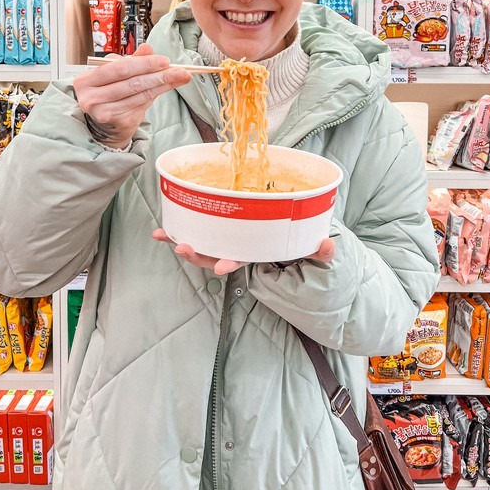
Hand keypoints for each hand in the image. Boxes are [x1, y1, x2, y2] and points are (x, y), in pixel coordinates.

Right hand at [74, 44, 190, 149]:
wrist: (103, 122)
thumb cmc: (108, 92)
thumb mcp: (115, 73)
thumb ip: (131, 60)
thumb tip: (148, 48)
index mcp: (85, 81)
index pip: (119, 68)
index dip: (144, 63)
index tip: (164, 60)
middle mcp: (91, 98)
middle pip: (131, 83)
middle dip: (158, 75)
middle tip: (179, 70)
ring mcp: (104, 113)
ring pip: (140, 95)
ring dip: (163, 85)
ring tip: (179, 77)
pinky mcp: (118, 122)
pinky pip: (142, 105)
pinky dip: (157, 94)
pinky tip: (167, 87)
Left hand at [152, 229, 334, 274]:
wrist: (292, 236)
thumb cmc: (300, 243)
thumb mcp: (312, 248)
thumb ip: (320, 251)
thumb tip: (328, 246)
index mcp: (256, 252)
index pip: (243, 259)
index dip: (231, 262)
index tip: (222, 267)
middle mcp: (239, 247)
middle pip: (214, 254)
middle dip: (196, 254)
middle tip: (180, 247)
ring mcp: (228, 237)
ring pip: (203, 243)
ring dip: (181, 239)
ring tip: (162, 235)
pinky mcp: (222, 225)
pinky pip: (200, 226)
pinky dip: (183, 224)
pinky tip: (167, 221)